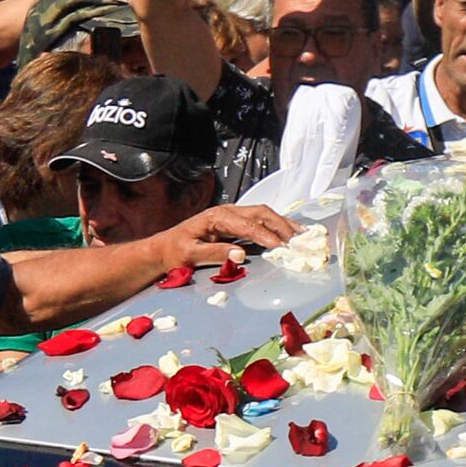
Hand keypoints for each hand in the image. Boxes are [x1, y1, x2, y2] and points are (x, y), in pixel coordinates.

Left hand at [159, 202, 297, 275]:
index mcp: (217, 217)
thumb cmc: (174, 252)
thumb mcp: (190, 254)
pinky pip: (260, 221)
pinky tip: (288, 234)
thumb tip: (240, 254)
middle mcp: (227, 212)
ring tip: (301, 234)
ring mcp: (232, 216)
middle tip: (298, 239)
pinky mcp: (235, 223)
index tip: (280, 247)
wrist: (164, 248)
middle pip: (261, 213)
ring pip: (263, 214)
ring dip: (283, 224)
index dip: (265, 236)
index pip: (247, 225)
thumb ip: (215, 253)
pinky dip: (276, 227)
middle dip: (281, 225)